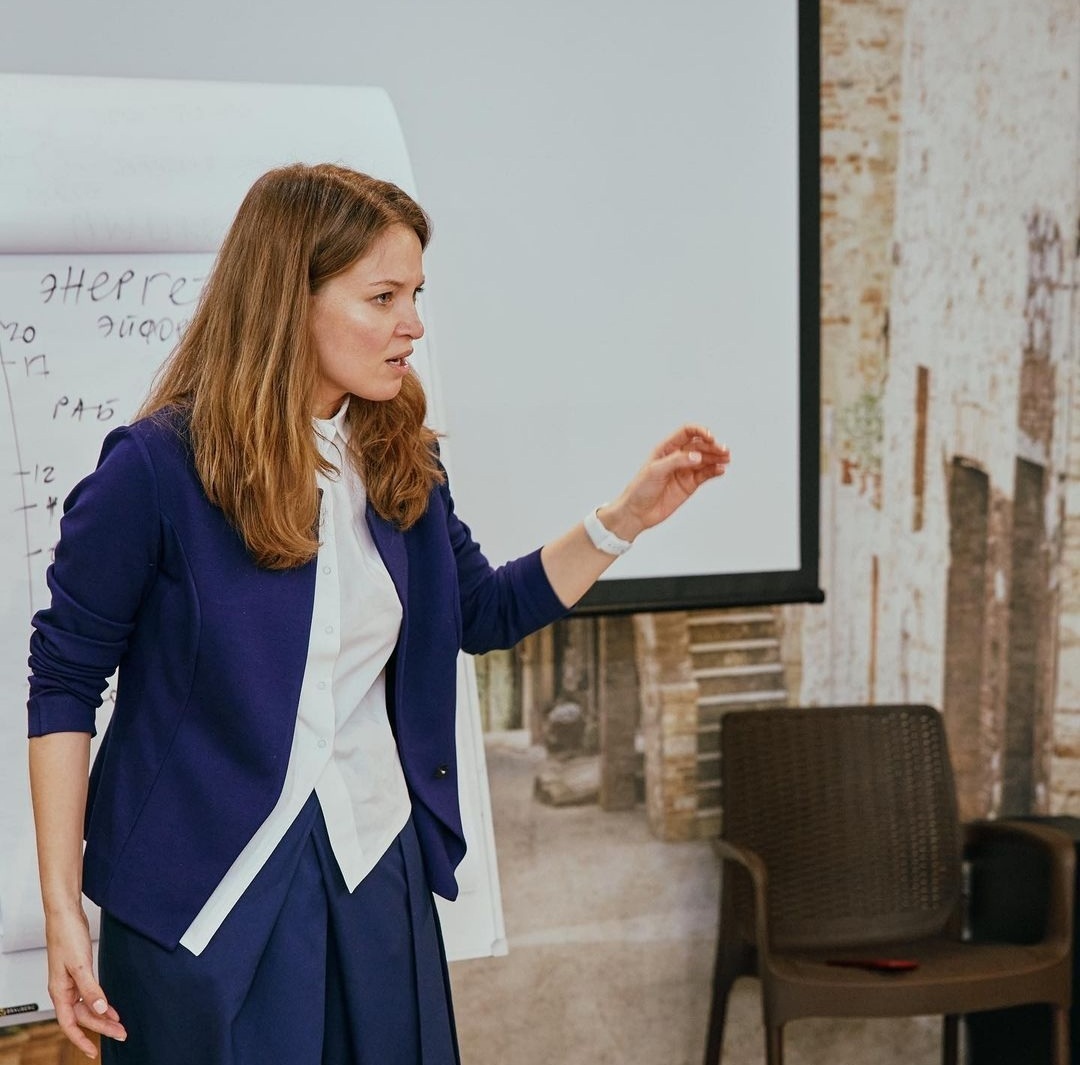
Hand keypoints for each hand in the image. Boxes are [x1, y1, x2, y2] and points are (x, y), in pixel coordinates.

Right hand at [44, 906, 125, 1057]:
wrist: (65, 914)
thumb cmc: (66, 935)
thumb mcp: (80, 964)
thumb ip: (90, 988)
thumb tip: (99, 1009)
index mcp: (59, 991)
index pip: (70, 1024)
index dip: (81, 1040)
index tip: (93, 1052)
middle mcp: (63, 989)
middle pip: (82, 1017)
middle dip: (101, 1028)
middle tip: (121, 1034)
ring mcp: (70, 981)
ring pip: (87, 1007)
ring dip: (102, 1016)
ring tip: (119, 1024)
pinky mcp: (78, 972)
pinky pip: (89, 994)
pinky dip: (101, 1001)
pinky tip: (110, 1006)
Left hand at [599, 424, 729, 540]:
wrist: (637, 513)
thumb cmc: (640, 489)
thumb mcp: (655, 471)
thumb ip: (676, 461)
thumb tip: (697, 456)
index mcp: (666, 448)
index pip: (687, 432)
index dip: (700, 431)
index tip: (710, 438)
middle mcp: (677, 457)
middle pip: (699, 446)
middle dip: (712, 447)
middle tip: (723, 451)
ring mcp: (684, 471)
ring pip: (705, 460)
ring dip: (716, 458)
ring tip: (726, 459)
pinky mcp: (689, 484)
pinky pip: (705, 474)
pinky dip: (714, 471)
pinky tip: (720, 470)